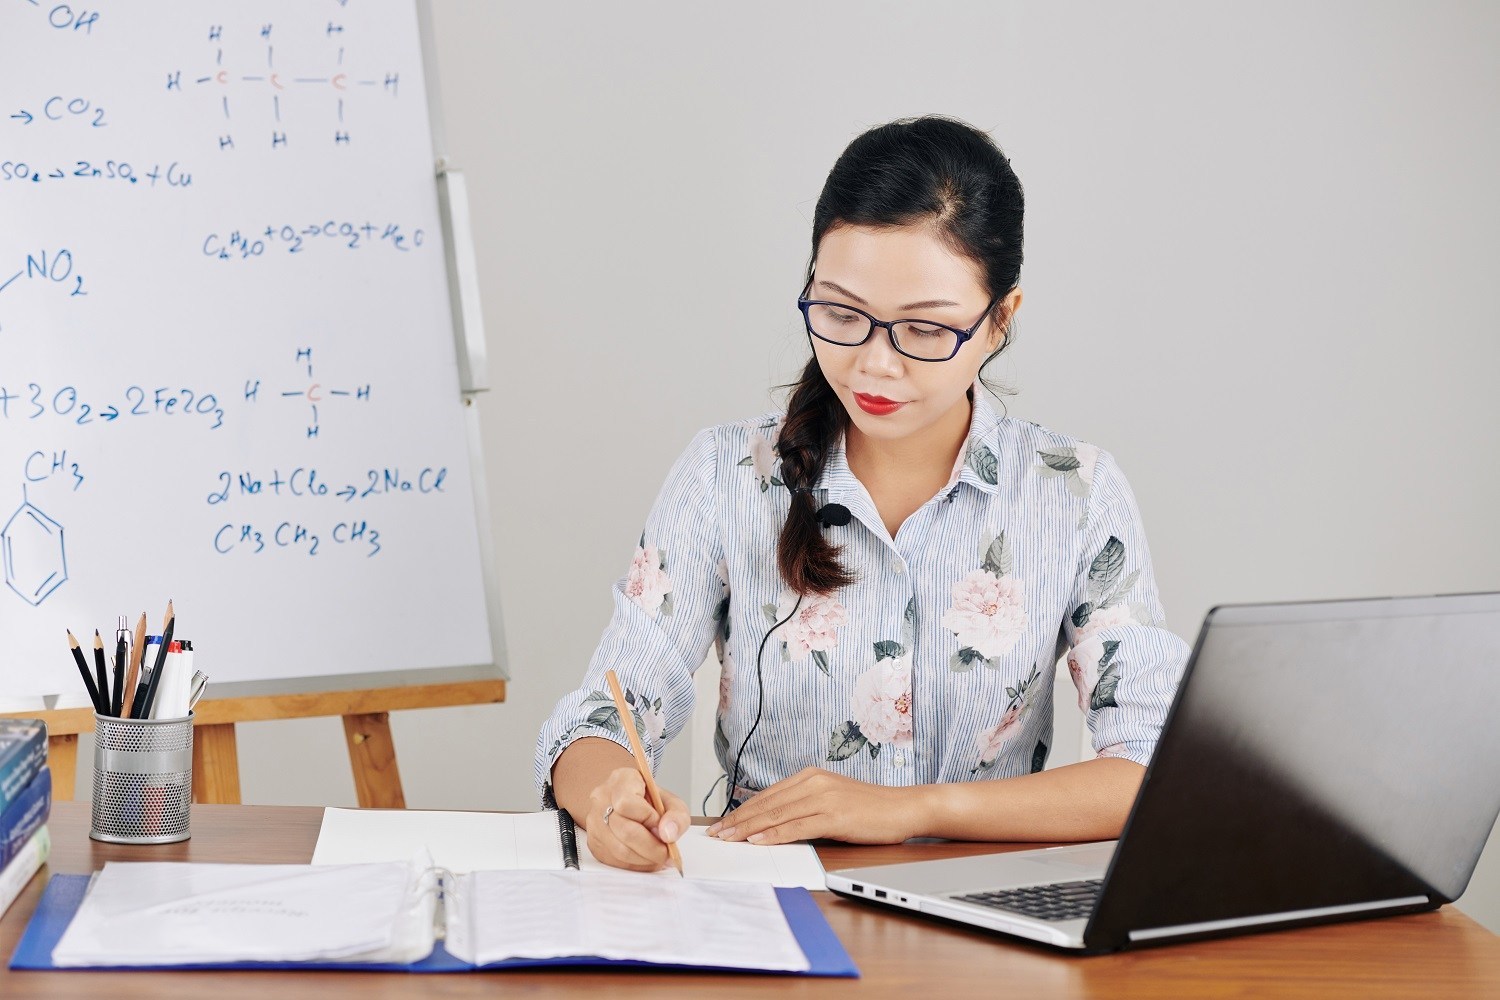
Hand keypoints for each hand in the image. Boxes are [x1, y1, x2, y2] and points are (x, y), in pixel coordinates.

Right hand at [584, 766, 689, 871]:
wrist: (635, 807)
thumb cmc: (651, 803)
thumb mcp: (672, 803)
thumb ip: (677, 816)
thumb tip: (668, 834)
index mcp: (621, 780)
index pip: (626, 802)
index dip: (648, 818)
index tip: (661, 826)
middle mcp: (602, 798)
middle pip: (623, 830)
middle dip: (651, 847)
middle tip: (666, 852)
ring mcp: (593, 821)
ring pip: (619, 850)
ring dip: (644, 859)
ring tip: (658, 856)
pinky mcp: (594, 842)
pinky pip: (614, 861)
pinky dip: (634, 865)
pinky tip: (645, 858)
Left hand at [707, 767, 925, 845]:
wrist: (904, 807)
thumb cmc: (869, 808)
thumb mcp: (832, 799)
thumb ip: (805, 805)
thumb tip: (774, 822)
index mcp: (810, 776)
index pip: (767, 795)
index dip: (742, 810)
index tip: (724, 823)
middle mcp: (813, 782)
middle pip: (767, 803)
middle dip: (738, 820)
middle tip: (716, 833)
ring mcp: (823, 797)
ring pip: (777, 814)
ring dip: (748, 828)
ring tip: (729, 839)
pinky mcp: (834, 816)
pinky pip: (797, 826)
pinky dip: (774, 835)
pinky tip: (758, 842)